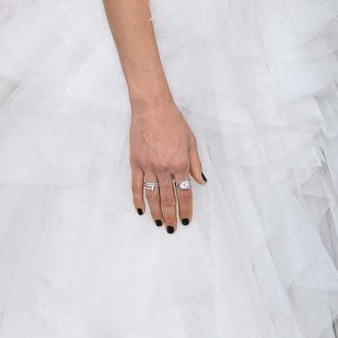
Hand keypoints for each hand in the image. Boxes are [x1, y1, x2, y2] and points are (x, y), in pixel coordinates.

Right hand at [130, 98, 205, 230]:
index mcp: (180, 163)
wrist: (152, 108)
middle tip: (172, 228)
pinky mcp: (136, 163)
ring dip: (156, 212)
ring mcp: (148, 166)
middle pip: (168, 198)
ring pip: (152, 196)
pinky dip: (138, 199)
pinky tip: (141, 210)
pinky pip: (136, 186)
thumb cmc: (173, 121)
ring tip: (159, 224)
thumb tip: (201, 181)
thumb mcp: (190, 140)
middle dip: (171, 216)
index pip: (184, 192)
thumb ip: (195, 163)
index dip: (185, 208)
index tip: (186, 220)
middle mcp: (164, 168)